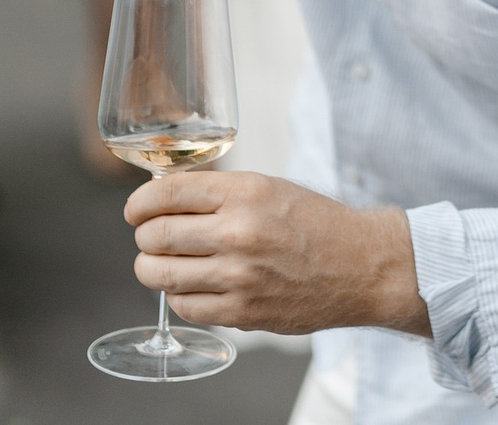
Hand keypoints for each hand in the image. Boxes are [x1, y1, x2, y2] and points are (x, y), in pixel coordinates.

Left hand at [127, 171, 430, 336]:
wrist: (362, 266)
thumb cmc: (316, 223)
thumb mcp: (271, 187)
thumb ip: (220, 191)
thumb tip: (166, 196)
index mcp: (246, 191)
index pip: (166, 193)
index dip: (140, 203)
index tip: (135, 210)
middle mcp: (239, 231)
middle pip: (156, 235)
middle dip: (144, 236)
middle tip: (150, 238)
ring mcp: (240, 275)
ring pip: (161, 274)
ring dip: (151, 268)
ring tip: (160, 264)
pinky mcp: (243, 311)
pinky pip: (185, 306)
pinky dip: (178, 296)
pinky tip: (190, 287)